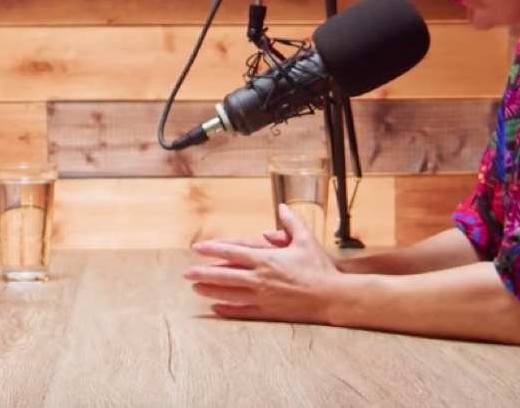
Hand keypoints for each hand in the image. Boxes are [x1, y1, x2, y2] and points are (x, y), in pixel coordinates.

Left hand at [184, 204, 344, 323]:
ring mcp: (262, 297)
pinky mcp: (269, 312)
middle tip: (186, 274)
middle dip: (203, 273)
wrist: (333, 296)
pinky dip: (228, 310)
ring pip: (229, 294)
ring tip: (195, 289)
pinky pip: (243, 312)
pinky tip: (216, 309)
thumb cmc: (320, 267)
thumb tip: (283, 207)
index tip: (197, 248)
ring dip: (210, 291)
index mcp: (266, 259)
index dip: (213, 250)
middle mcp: (260, 278)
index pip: (232, 253)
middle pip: (224, 275)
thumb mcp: (306, 239)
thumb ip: (291, 222)